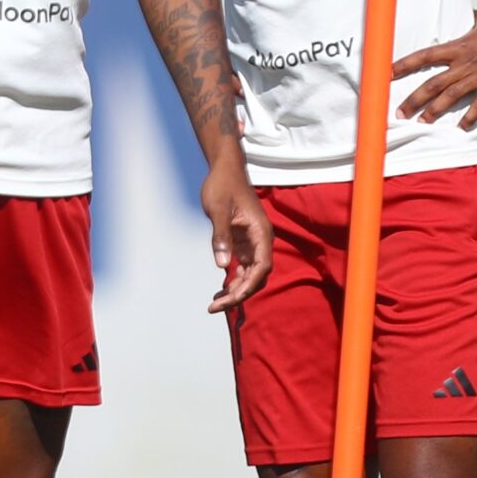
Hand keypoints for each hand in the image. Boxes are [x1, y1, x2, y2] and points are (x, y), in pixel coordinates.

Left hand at [199, 160, 271, 313]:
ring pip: (250, 274)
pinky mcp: (244, 242)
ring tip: (215, 303)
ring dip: (235, 290)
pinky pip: (243, 267)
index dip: (247, 287)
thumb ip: (221, 237)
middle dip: (238, 294)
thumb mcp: (218, 210)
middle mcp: (261, 240)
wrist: (225, 169)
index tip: (228, 300)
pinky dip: (233, 280)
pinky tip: (220, 291)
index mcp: (261, 233)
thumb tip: (222, 266)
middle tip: (214, 307)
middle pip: (256, 276)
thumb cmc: (223, 186)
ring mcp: (253, 242)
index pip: (261, 268)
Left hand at [396, 1, 476, 128]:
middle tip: (398, 112)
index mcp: (459, 45)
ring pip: (451, 96)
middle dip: (413, 99)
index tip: (386, 73)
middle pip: (432, 83)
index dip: (404, 65)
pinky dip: (470, 117)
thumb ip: (468, 20)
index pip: (424, 56)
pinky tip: (461, 128)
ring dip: (434, 111)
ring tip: (421, 122)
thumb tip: (462, 15)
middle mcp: (466, 61)